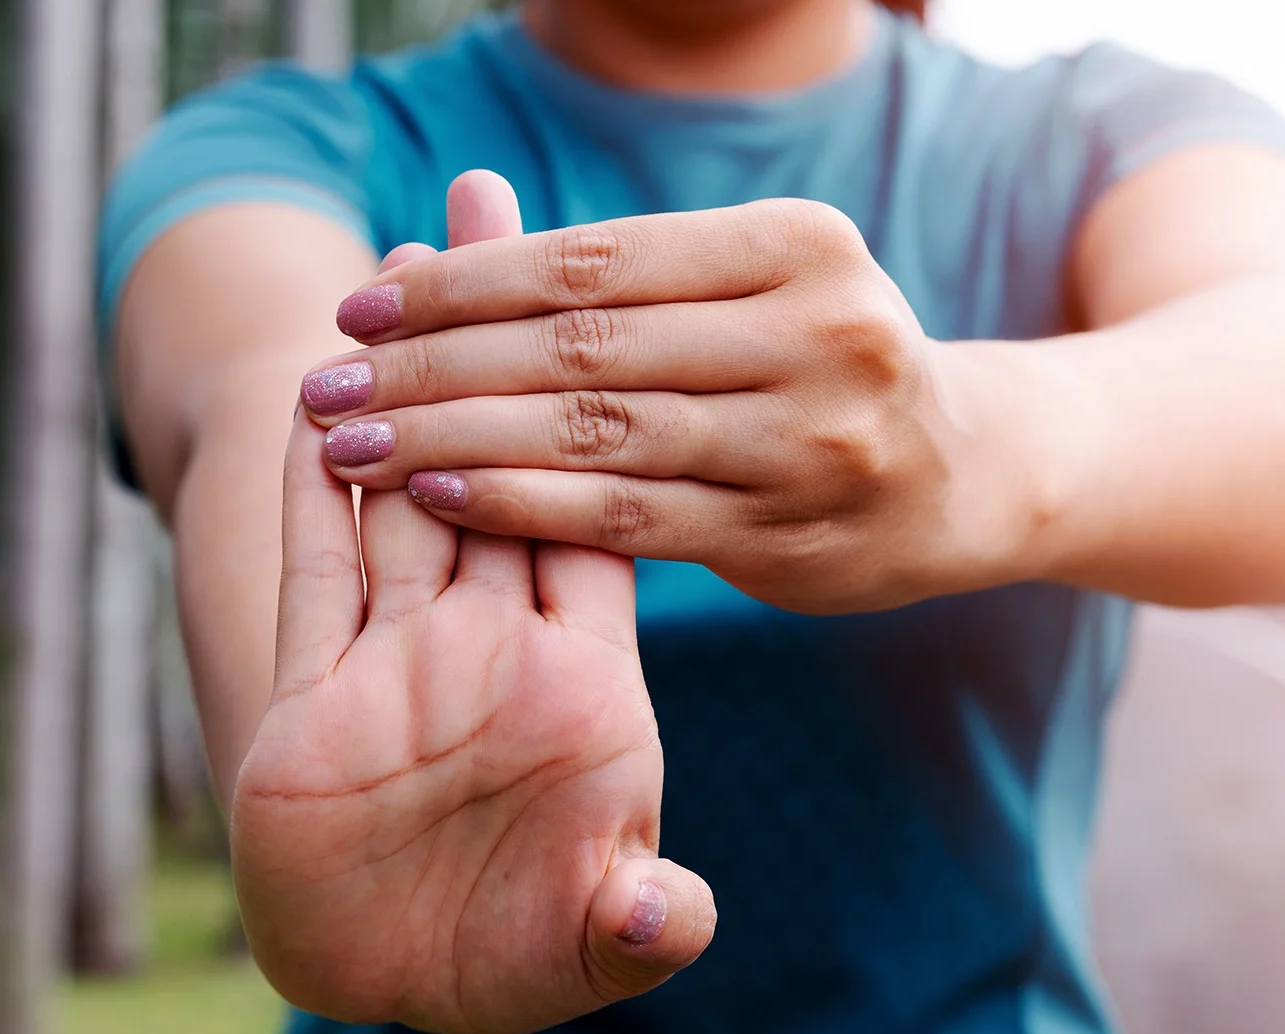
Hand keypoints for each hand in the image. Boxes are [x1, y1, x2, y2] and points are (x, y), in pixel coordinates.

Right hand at [230, 173, 713, 1033]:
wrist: (391, 990)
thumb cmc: (506, 963)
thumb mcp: (584, 946)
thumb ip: (630, 923)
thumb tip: (666, 912)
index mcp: (580, 684)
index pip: (594, 513)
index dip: (595, 404)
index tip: (599, 293)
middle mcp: (489, 646)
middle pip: (504, 456)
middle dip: (494, 338)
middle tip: (481, 202)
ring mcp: (400, 657)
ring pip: (402, 487)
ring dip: (401, 377)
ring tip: (397, 262)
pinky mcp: (317, 690)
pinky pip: (316, 563)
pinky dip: (314, 481)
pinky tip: (316, 391)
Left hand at [299, 184, 1028, 613]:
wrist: (958, 477)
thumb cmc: (802, 364)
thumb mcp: (743, 289)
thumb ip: (612, 277)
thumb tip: (426, 244)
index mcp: (797, 245)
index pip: (590, 261)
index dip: (459, 284)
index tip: (356, 308)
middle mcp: (815, 334)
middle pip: (579, 347)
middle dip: (433, 366)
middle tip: (326, 387)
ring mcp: (808, 443)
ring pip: (592, 435)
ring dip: (453, 437)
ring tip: (352, 446)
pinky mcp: (786, 537)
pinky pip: (622, 520)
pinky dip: (519, 504)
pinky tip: (435, 494)